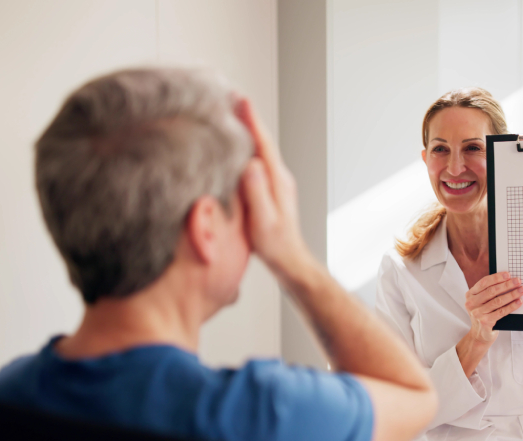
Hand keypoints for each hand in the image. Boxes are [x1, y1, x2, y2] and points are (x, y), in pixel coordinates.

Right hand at [234, 97, 311, 280]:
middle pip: (263, 141)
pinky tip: (237, 146)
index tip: (241, 99)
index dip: (251, 121)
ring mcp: (276, 182)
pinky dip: (248, 146)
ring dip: (248, 129)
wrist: (290, 260)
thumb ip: (257, 193)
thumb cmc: (275, 246)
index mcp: (277, 181)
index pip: (263, 144)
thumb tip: (251, 164)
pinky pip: (258, 160)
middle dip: (248, 118)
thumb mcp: (263, 221)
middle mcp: (279, 177)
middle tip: (232, 96)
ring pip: (261, 149)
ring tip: (232, 113)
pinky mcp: (270, 188)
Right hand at [456, 272, 522, 376]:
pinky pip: (502, 312)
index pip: (484, 282)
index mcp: (470, 295)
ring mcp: (477, 313)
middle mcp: (471, 303)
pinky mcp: (485, 322)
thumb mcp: (481, 302)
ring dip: (512, 294)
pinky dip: (512, 306)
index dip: (497, 278)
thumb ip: (489, 292)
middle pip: (492, 291)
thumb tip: (507, 280)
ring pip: (498, 301)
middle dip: (507, 285)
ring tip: (521, 290)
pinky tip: (519, 302)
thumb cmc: (483, 315)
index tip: (508, 274)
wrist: (479, 335)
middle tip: (518, 281)